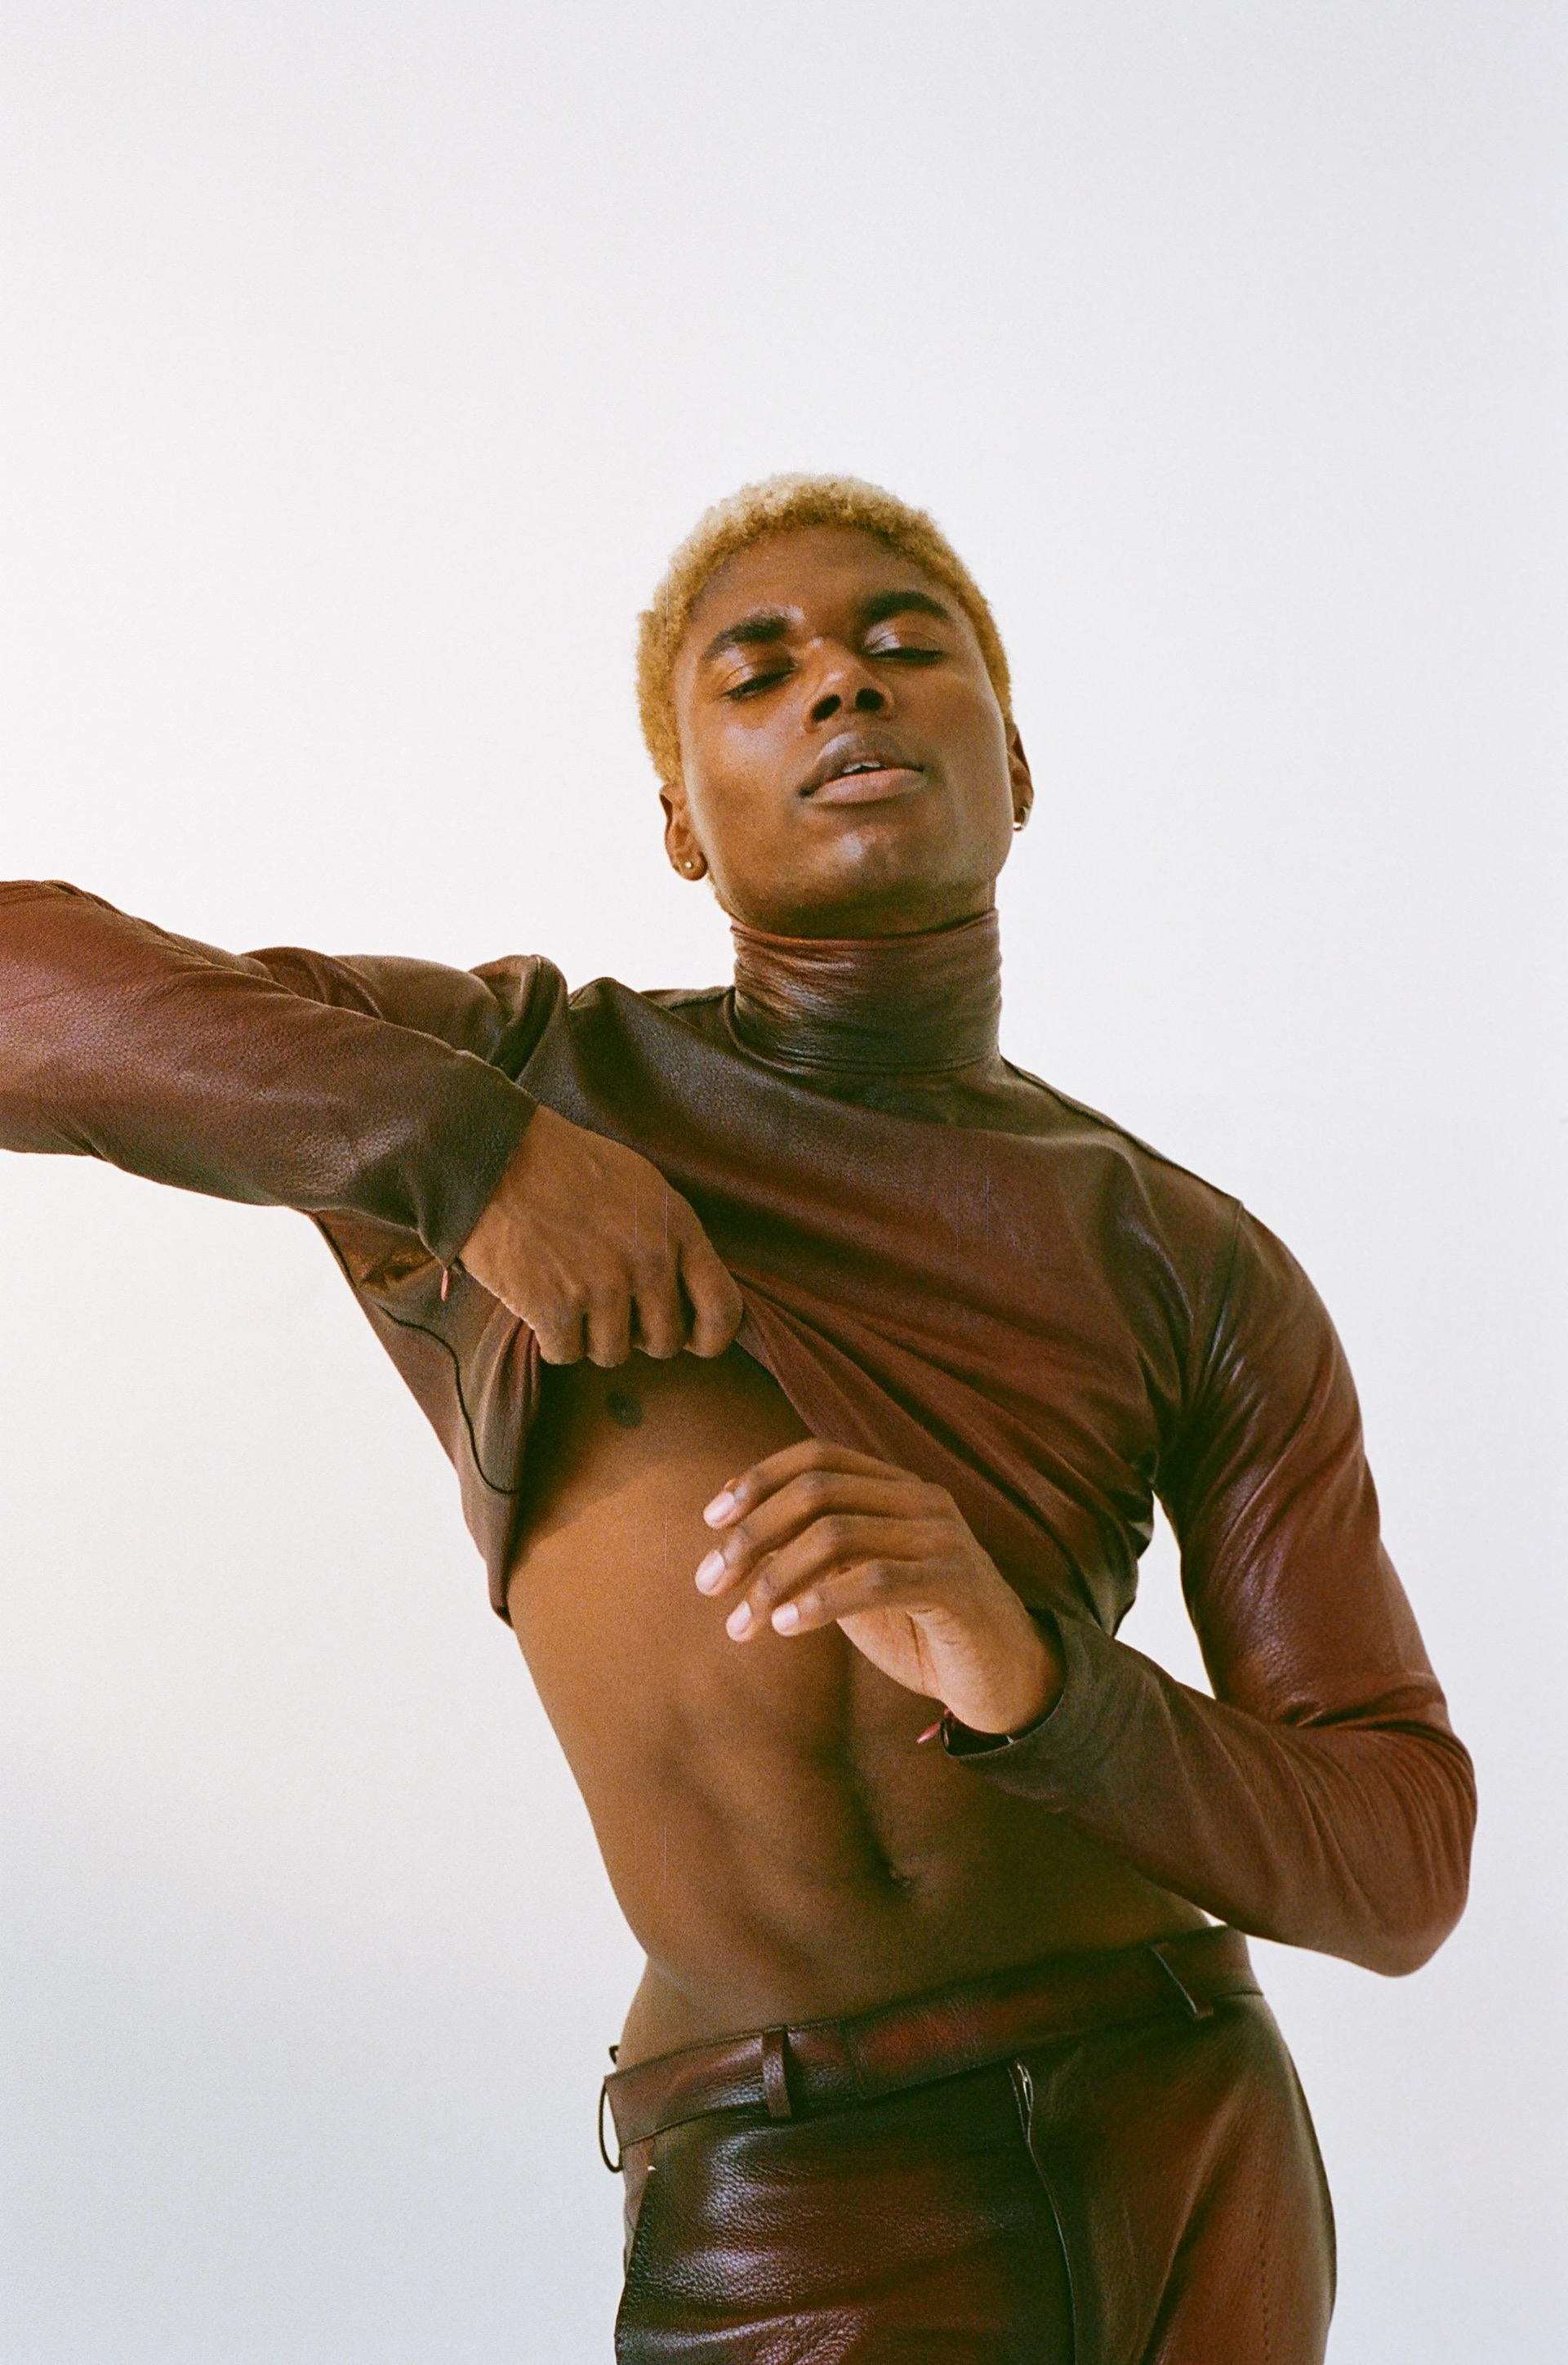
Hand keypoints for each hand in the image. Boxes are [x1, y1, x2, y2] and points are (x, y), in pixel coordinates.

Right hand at [457, 1103, 743, 1365]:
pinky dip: (551, 1339)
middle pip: (664, 1343)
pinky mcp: (555, 1308)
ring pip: (613, 1354)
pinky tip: (540, 1302)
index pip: (723, 1309)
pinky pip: (566, 1354)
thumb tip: (688, 1294)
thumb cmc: (568, 1166)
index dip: (711, 1337)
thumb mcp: (642, 1185)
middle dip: (638, 1335)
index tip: (693, 1341)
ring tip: (570, 1295)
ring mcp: (602, 1287)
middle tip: (609, 1307)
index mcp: (678, 1229)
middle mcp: (649, 1263)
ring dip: (590, 1336)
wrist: (496, 1156)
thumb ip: (672, 1237)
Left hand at [694, 1439, 1062, 1735]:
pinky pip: (874, 1580)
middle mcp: (923, 1500)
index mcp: (898, 1487)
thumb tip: (735, 1540)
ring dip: (773, 1579)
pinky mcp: (956, 1585)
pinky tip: (784, 1627)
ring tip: (740, 1624)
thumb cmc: (921, 1629)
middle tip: (708, 1584)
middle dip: (751, 1535)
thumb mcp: (856, 1582)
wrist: (1003, 1680)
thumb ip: (813, 1554)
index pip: (818, 1456)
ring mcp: (944, 1539)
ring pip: (837, 1534)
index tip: (710, 1523)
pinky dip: (820, 1601)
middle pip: (817, 1492)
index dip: (758, 1480)